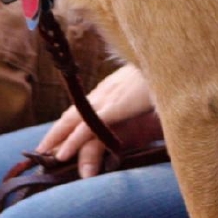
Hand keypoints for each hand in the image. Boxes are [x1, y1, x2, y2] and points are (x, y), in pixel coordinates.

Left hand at [35, 65, 159, 174]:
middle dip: (54, 134)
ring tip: (42, 158)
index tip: (54, 140)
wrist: (178, 59)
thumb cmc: (171, 75)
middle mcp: (107, 90)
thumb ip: (146, 103)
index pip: (84, 107)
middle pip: (73, 114)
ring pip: (75, 121)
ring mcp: (111, 96)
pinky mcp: (118, 105)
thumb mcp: (155, 91)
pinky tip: (61, 154)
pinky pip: (90, 125)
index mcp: (114, 86)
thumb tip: (150, 114)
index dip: (67, 124)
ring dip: (57, 141)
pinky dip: (73, 140)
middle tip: (39, 153)